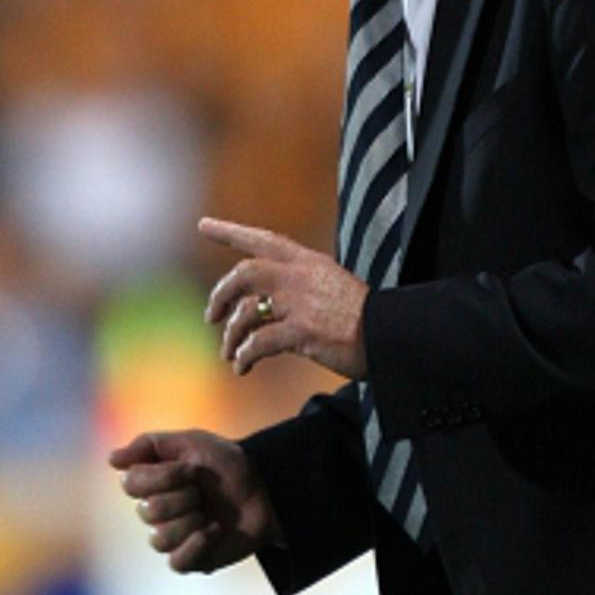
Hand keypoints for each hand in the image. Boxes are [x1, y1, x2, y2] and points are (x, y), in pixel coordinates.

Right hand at [108, 429, 283, 573]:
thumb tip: (111, 460)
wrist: (266, 489)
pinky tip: (215, 530)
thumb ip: (149, 445)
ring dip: (192, 520)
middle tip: (204, 491)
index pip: (132, 484)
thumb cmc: (228, 464)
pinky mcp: (193, 559)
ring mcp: (174, 537)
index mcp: (152, 484)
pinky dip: (197, 545)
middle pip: (148, 512)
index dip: (162, 477)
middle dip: (183, 498)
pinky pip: (176, 562)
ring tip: (210, 512)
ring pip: (160, 539)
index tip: (191, 468)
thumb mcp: (193, 442)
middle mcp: (157, 512)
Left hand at [199, 217, 369, 379]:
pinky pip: (259, 344)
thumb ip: (303, 286)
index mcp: (309, 261)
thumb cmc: (366, 317)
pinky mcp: (302, 332)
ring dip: (231, 336)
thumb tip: (273, 303)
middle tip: (211, 316)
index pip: (263, 240)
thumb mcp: (334, 286)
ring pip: (245, 313)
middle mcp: (300, 277)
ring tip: (229, 353)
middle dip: (220, 294)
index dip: (230, 232)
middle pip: (243, 274)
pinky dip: (245, 357)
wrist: (390, 334)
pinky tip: (243, 368)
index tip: (204, 225)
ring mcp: (299, 304)